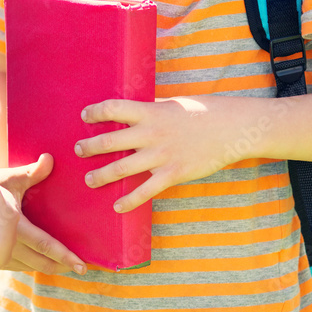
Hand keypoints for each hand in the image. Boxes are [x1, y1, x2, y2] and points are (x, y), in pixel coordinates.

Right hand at [0, 154, 87, 275]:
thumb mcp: (9, 177)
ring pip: (26, 266)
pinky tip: (36, 264)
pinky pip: (14, 265)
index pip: (44, 244)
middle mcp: (5, 244)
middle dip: (60, 266)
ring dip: (45, 267)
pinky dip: (28, 266)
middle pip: (39, 261)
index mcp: (14, 226)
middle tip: (81, 270)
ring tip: (62, 269)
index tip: (81, 265)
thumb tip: (49, 158)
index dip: (64, 256)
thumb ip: (31, 172)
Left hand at [75, 96, 247, 213]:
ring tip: (89, 179)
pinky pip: (145, 190)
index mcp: (150, 112)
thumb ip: (152, 110)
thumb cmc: (203, 112)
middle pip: (111, 141)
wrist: (232, 128)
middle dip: (90, 146)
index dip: (95, 112)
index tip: (84, 116)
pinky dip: (129, 201)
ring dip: (101, 175)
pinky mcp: (173, 173)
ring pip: (121, 168)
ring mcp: (161, 155)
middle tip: (78, 150)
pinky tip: (117, 207)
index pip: (113, 108)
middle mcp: (151, 133)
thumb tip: (134, 110)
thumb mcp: (173, 104)